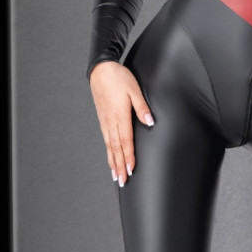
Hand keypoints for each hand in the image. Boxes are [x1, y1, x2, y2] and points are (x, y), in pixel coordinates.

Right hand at [90, 61, 152, 186]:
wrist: (100, 70)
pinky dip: (109, 152)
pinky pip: (106, 140)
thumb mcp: (134, 89)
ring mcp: (105, 121)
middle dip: (120, 166)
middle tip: (122, 181)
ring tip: (115, 176)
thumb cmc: (118, 77)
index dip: (128, 157)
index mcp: (120, 116)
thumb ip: (142, 107)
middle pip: (116, 148)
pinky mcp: (103, 119)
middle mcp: (111, 122)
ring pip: (109, 146)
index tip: (131, 170)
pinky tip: (111, 158)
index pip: (126, 141)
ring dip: (113, 162)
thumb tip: (150, 121)